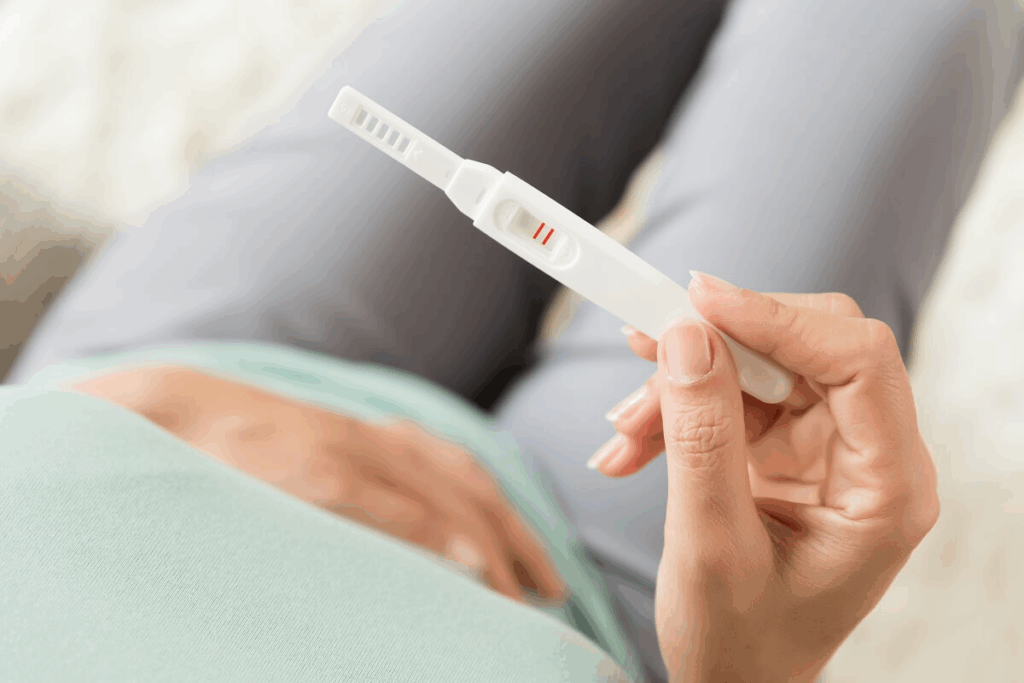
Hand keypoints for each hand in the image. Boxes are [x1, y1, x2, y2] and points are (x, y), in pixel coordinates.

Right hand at [73, 366, 565, 604]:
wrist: (176, 411)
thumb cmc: (245, 446)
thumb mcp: (315, 460)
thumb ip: (365, 486)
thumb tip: (409, 537)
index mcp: (377, 438)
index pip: (466, 479)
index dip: (511, 522)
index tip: (540, 567)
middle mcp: (376, 441)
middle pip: (472, 490)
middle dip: (520, 540)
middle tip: (553, 591)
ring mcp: (348, 455)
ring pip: (445, 499)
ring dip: (493, 546)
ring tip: (523, 595)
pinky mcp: (316, 474)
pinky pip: (390, 504)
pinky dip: (436, 533)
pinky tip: (470, 565)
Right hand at [594, 273, 939, 682]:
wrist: (731, 679)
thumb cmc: (740, 640)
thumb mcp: (711, 545)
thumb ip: (700, 437)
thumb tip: (684, 336)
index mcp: (887, 487)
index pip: (857, 360)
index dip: (778, 317)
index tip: (694, 300)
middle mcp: (865, 454)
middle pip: (804, 345)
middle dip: (715, 345)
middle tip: (642, 345)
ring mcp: (823, 447)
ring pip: (754, 364)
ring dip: (678, 383)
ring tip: (624, 431)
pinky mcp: (782, 446)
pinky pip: (726, 392)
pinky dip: (672, 407)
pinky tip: (630, 445)